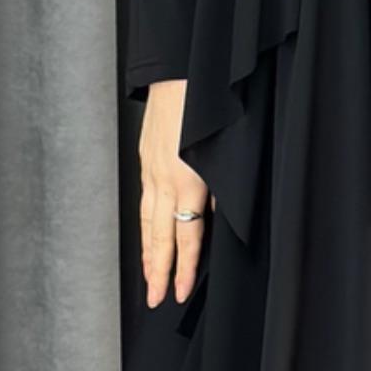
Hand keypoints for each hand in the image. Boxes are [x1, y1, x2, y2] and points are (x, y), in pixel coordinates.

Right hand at [139, 79, 210, 306]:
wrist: (183, 71)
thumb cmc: (211, 108)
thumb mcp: (228, 151)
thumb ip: (219, 188)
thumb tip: (211, 217)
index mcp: (190, 181)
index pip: (186, 236)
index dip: (185, 268)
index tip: (181, 293)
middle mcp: (166, 179)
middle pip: (160, 236)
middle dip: (158, 271)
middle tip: (155, 300)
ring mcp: (151, 168)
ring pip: (147, 220)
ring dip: (148, 252)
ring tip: (148, 278)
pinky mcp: (145, 157)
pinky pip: (143, 200)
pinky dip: (143, 223)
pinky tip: (145, 234)